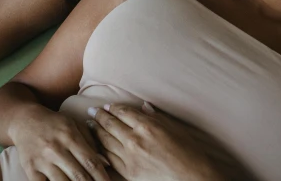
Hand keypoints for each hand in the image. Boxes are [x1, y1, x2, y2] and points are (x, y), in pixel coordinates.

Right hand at [11, 105, 110, 180]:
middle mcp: (56, 149)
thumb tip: (106, 163)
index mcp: (70, 137)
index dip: (102, 176)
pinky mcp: (30, 169)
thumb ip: (91, 142)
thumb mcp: (74, 125)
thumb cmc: (55, 123)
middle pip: (78, 175)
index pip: (90, 161)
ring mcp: (42, 160)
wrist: (25, 121)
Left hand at [86, 103, 223, 180]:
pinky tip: (96, 146)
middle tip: (91, 111)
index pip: (123, 112)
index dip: (113, 108)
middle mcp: (135, 139)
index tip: (106, 106)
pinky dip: (101, 151)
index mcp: (146, 125)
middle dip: (99, 116)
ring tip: (90, 125)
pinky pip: (110, 159)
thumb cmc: (187, 150)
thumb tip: (143, 106)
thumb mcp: (173, 126)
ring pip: (106, 141)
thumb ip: (156, 116)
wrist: (190, 175)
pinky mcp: (129, 172)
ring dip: (96, 131)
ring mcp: (130, 157)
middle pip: (110, 124)